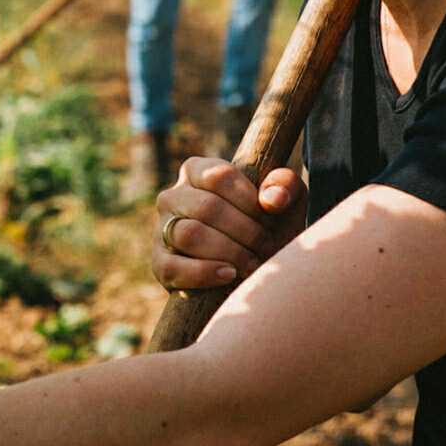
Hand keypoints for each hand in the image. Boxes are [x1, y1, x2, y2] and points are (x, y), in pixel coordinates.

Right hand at [151, 157, 306, 289]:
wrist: (257, 270)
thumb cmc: (270, 227)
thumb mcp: (286, 202)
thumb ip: (285, 185)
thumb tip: (272, 200)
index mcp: (196, 171)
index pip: (219, 176)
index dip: (249, 199)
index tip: (270, 217)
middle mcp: (172, 196)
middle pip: (206, 207)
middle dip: (245, 231)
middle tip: (267, 246)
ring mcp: (161, 229)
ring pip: (190, 234)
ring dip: (229, 252)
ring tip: (252, 263)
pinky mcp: (159, 263)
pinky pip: (174, 267)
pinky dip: (205, 273)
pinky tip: (229, 275)